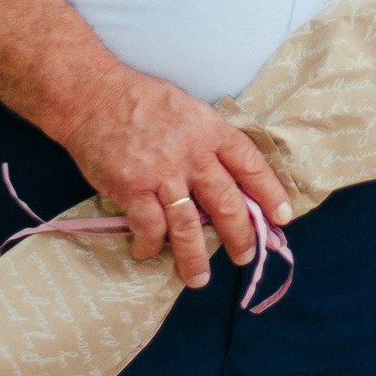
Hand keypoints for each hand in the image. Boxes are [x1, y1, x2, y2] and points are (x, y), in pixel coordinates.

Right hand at [55, 67, 293, 287]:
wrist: (92, 96)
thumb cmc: (140, 100)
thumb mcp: (188, 110)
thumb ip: (208, 141)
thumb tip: (226, 178)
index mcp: (211, 130)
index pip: (250, 165)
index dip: (270, 194)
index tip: (284, 217)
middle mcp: (192, 154)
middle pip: (227, 203)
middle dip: (240, 236)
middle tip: (245, 255)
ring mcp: (162, 173)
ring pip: (188, 226)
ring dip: (195, 257)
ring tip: (199, 278)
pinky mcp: (132, 187)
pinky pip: (149, 227)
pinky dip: (150, 245)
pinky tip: (148, 252)